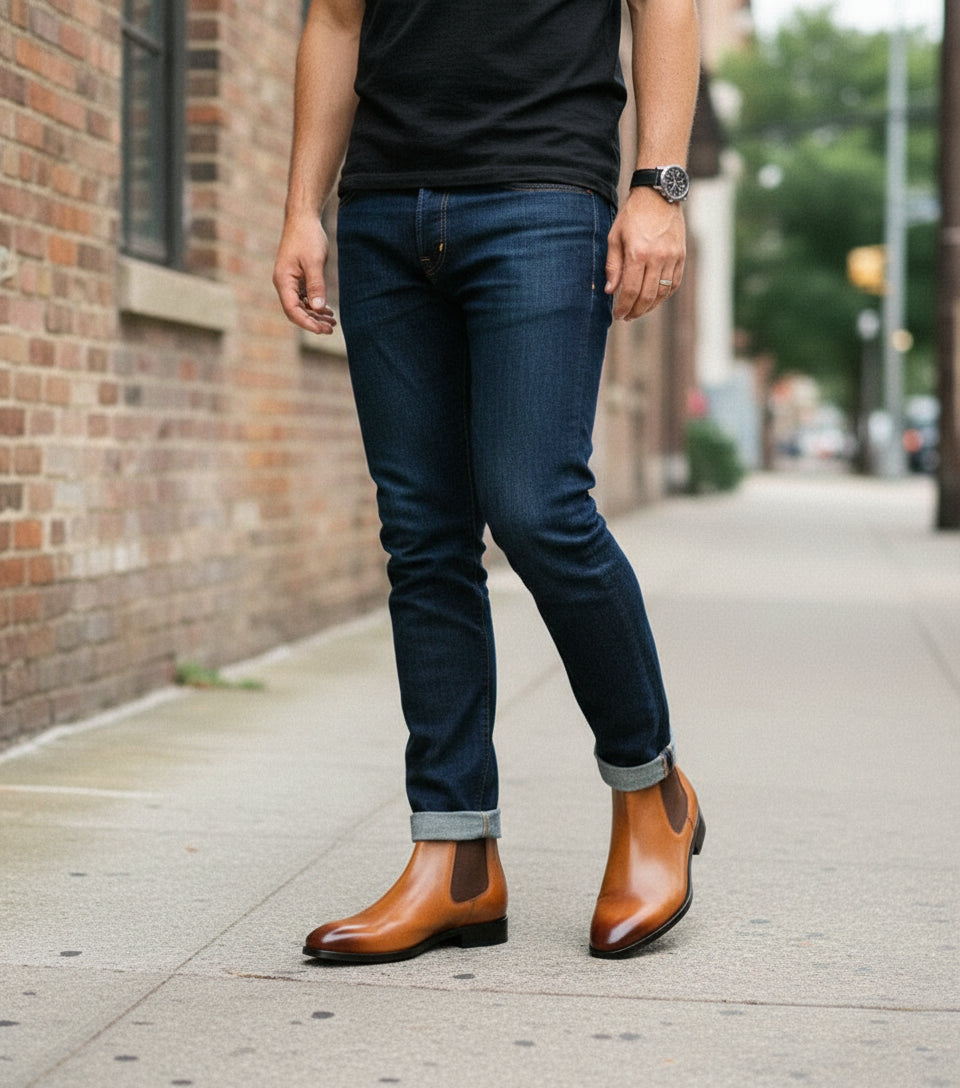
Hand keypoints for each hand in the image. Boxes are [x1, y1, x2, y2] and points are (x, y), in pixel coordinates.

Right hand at [273, 212, 337, 333]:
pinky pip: (305, 298)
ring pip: (301, 306)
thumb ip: (316, 285)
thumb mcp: (314, 262)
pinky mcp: (298, 278)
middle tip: (331, 329)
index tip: (322, 330)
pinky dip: (315, 305)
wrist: (303, 218)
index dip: (307, 323)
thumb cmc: (307, 237)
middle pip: (296, 311)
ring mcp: (290, 281)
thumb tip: (317, 308)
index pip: (292, 310)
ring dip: (315, 315)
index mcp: (283, 280)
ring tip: (332, 322)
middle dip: (312, 322)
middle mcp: (284, 283)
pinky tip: (328, 311)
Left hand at [605, 187, 685, 320]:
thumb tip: (610, 291)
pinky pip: (674, 283)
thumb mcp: (615, 237)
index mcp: (638, 253)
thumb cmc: (632, 215)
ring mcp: (672, 257)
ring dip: (650, 307)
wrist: (658, 194)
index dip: (623, 307)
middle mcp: (658, 257)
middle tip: (627, 317)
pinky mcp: (681, 256)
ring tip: (639, 311)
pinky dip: (664, 296)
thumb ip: (612, 266)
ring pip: (662, 293)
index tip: (618, 315)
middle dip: (635, 311)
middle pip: (647, 296)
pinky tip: (654, 300)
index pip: (630, 291)